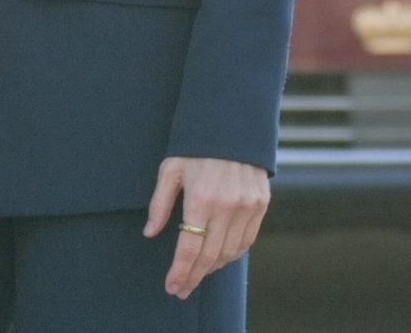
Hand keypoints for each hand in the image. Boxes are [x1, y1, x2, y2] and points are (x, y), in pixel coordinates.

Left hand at [144, 156, 268, 298]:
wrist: (233, 122)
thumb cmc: (196, 145)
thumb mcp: (171, 168)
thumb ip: (160, 203)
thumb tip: (149, 233)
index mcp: (202, 198)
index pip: (190, 247)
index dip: (180, 271)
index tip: (172, 286)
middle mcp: (227, 206)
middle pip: (210, 256)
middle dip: (194, 276)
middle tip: (182, 289)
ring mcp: (247, 206)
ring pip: (230, 252)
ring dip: (213, 268)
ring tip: (197, 274)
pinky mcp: (261, 204)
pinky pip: (247, 240)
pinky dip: (232, 254)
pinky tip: (219, 259)